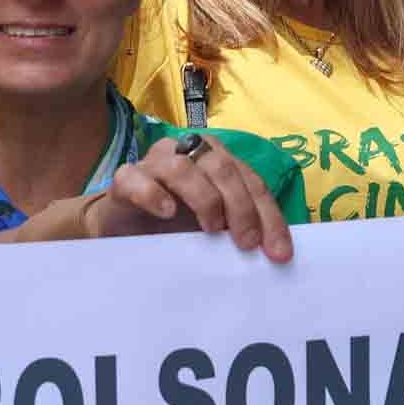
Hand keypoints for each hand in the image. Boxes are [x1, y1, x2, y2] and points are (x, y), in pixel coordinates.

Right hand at [84, 136, 294, 262]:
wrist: (124, 228)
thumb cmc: (175, 225)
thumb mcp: (215, 227)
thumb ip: (240, 228)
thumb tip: (274, 253)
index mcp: (217, 158)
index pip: (252, 182)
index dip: (269, 217)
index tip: (278, 253)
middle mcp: (188, 151)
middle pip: (222, 169)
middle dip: (241, 207)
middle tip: (246, 243)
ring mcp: (155, 162)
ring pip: (183, 167)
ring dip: (203, 198)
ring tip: (210, 229)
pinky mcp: (125, 179)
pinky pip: (136, 178)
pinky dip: (154, 194)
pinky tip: (166, 213)